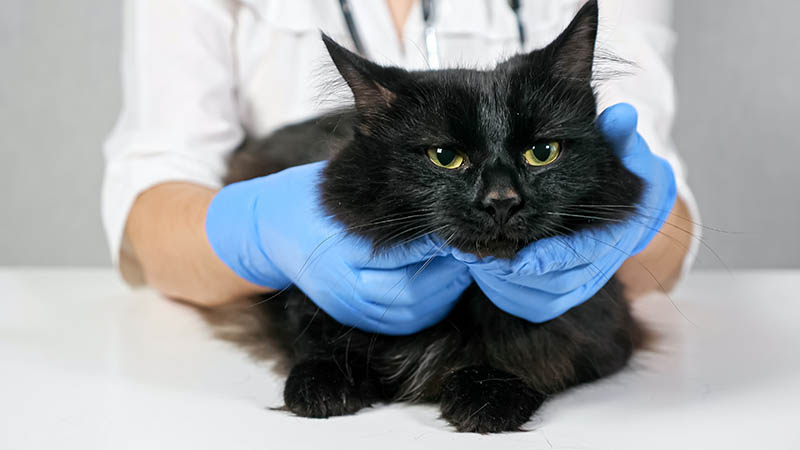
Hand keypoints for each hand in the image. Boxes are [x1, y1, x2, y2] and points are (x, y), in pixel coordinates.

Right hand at [205, 161, 471, 334]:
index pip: (409, 253)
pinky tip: (445, 284)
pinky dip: (431, 306)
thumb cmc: (314, 200)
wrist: (272, 228)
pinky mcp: (353, 318)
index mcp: (343, 252)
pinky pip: (403, 321)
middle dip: (451, 269)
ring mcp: (348, 309)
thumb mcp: (353, 194)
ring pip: (415, 310)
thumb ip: (395, 205)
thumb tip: (444, 208)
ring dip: (447, 289)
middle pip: (416, 289)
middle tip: (474, 246)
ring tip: (464, 263)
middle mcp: (344, 289)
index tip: (463, 228)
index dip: (442, 243)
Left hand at [452, 103, 676, 321]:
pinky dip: (501, 289)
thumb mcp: (620, 150)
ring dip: (501, 281)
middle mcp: (595, 266)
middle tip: (479, 253)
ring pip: (537, 297)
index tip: (521, 260)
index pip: (582, 256)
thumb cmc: (614, 169)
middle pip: (553, 284)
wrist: (621, 203)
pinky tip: (478, 266)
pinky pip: (528, 302)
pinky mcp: (555, 292)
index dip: (551, 260)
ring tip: (471, 256)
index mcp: (612, 234)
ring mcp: (576, 283)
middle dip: (515, 272)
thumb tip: (622, 115)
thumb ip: (619, 135)